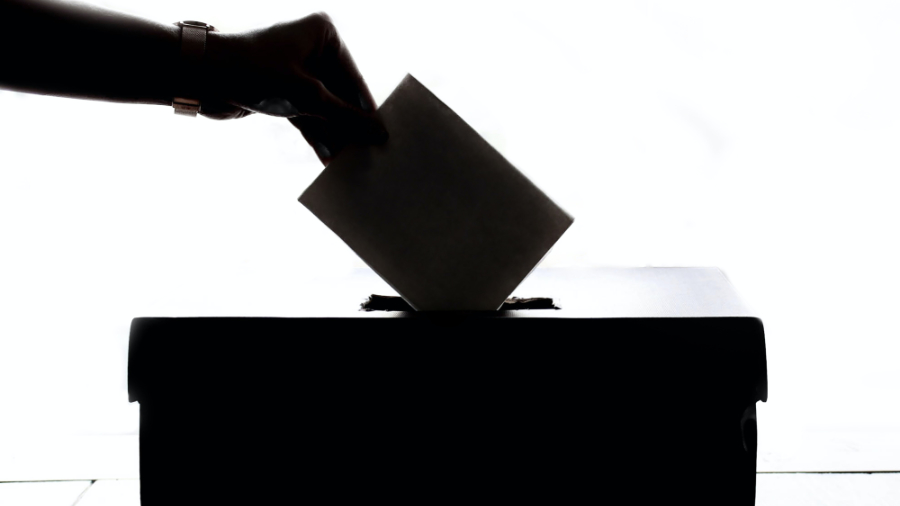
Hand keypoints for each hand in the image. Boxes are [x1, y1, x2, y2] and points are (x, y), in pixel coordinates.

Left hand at [201, 13, 386, 164]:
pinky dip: (316, 134)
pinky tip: (328, 158)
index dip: (367, 110)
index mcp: (324, 34)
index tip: (383, 137)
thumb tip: (379, 134)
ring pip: (325, 108)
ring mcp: (297, 71)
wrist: (201, 77)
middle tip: (368, 154)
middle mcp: (312, 48)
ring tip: (350, 162)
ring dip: (334, 135)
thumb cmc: (255, 72)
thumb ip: (346, 117)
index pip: (354, 78)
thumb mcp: (308, 98)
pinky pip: (308, 115)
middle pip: (341, 94)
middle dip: (350, 126)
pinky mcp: (283, 91)